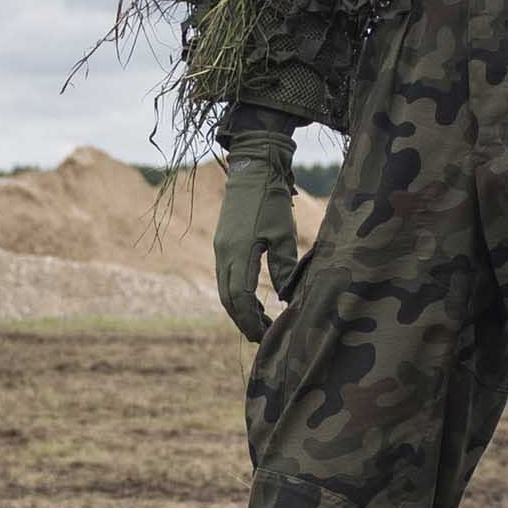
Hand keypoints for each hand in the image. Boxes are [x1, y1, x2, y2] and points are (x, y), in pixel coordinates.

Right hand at [213, 123, 304, 342]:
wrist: (251, 169)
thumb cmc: (271, 199)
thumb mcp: (283, 233)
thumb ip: (283, 266)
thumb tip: (286, 298)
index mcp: (239, 252)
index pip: (240, 297)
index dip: (251, 320)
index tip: (265, 336)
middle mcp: (224, 253)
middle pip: (228, 299)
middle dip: (243, 321)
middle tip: (261, 338)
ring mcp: (221, 249)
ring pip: (225, 289)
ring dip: (239, 309)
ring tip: (258, 323)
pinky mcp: (223, 244)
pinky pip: (226, 277)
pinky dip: (237, 294)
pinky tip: (252, 300)